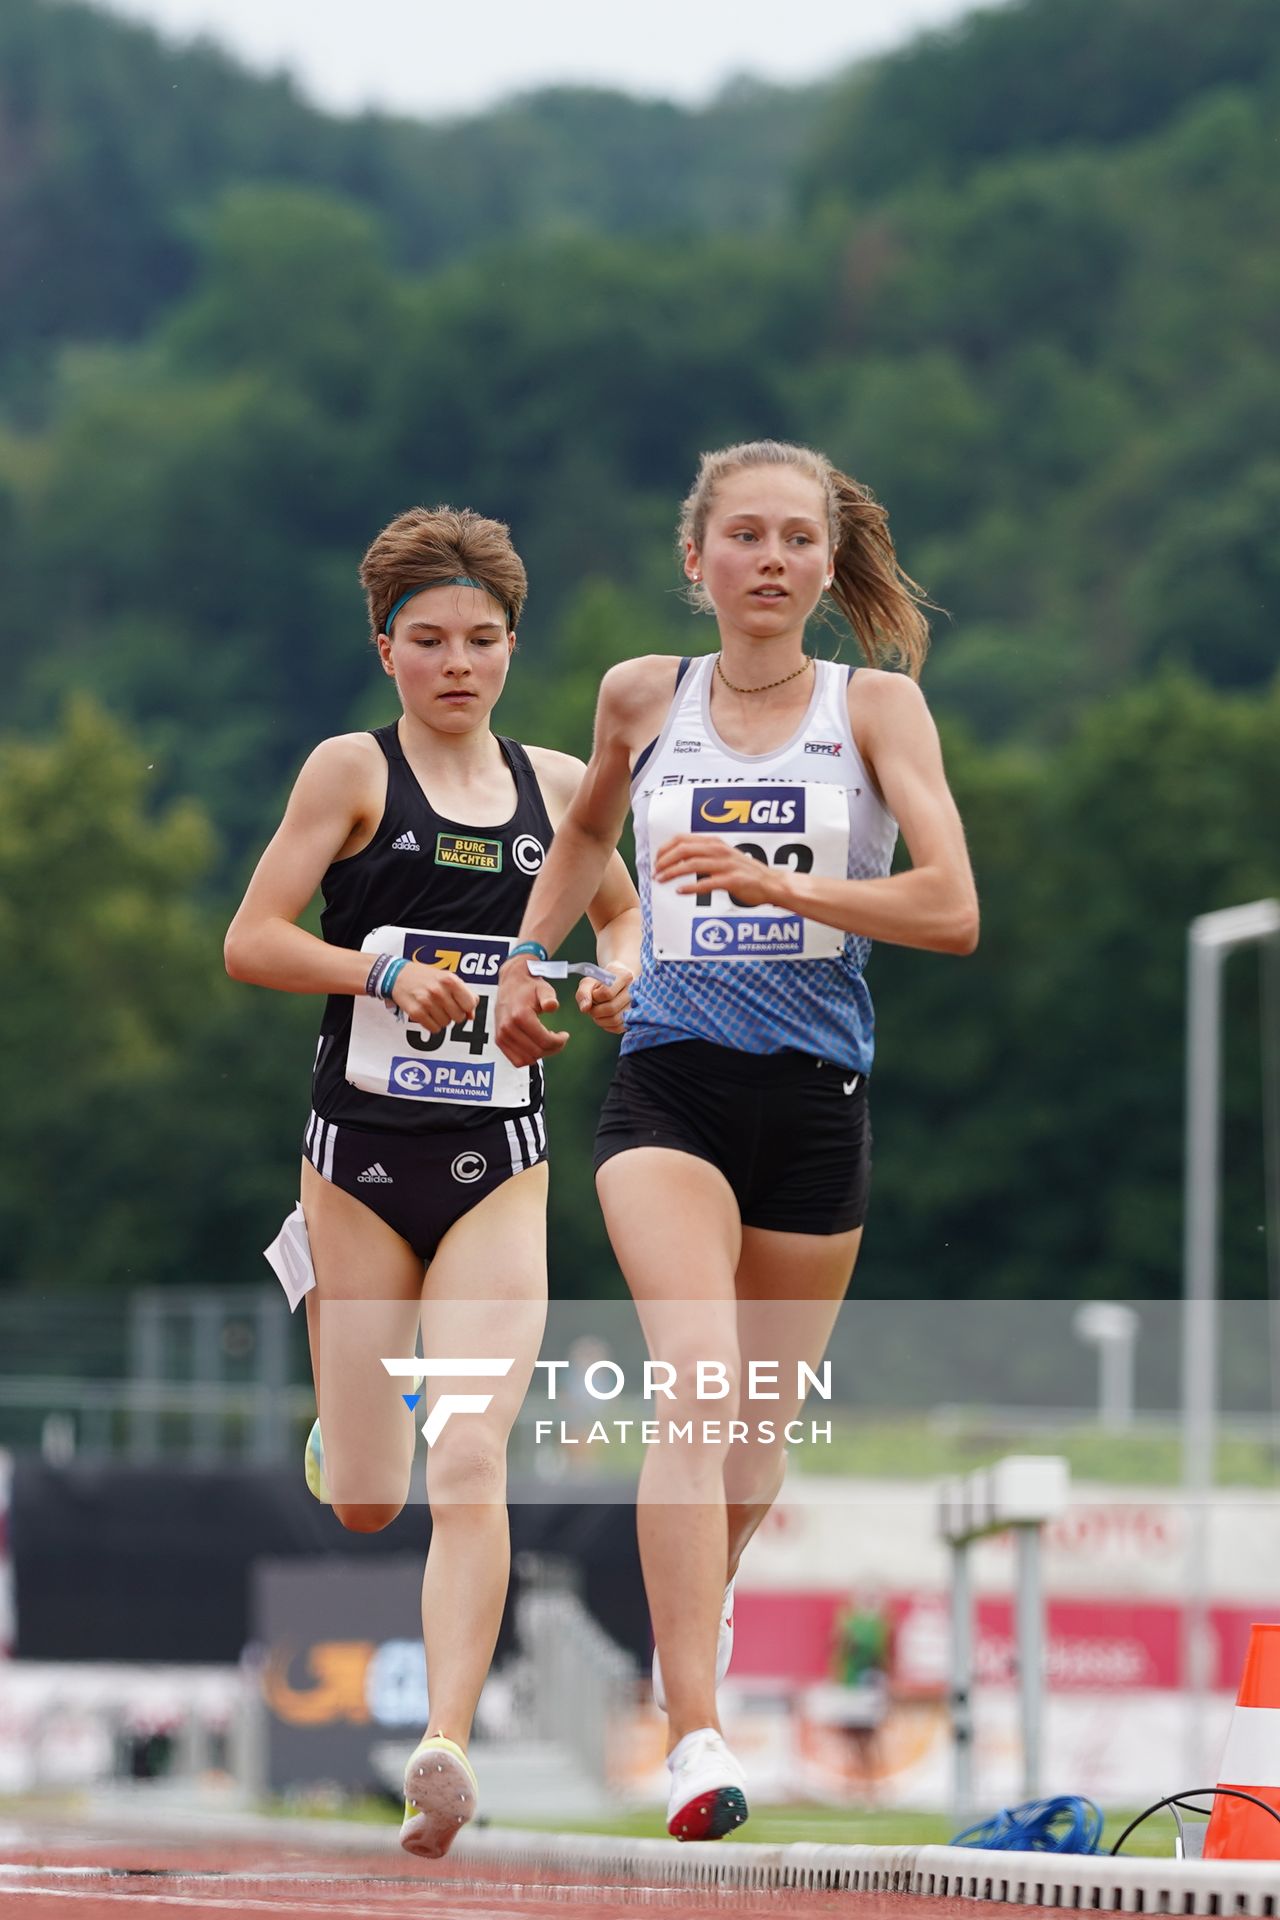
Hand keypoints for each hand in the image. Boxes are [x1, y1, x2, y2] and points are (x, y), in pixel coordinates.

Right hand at [389, 962, 477, 1031]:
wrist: (398, 975)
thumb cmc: (425, 976)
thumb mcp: (448, 978)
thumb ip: (464, 994)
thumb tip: (471, 1015)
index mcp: (450, 980)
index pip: (470, 1004)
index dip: (466, 1008)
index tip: (461, 1005)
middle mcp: (438, 990)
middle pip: (459, 1017)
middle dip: (454, 1014)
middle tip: (445, 1006)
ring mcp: (426, 1002)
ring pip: (446, 1024)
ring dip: (443, 1019)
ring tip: (435, 1008)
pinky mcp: (416, 1012)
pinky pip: (434, 1028)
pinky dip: (433, 1025)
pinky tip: (428, 1014)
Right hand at [495, 957, 569, 1065]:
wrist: (510, 982)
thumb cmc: (529, 986)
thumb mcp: (543, 988)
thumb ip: (549, 997)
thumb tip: (552, 1005)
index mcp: (520, 1015)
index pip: (544, 1041)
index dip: (559, 1042)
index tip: (565, 1035)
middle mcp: (508, 1027)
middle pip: (537, 1052)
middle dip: (553, 1049)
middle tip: (559, 1039)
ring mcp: (501, 1035)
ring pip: (526, 1059)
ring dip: (541, 1054)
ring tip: (548, 1042)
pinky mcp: (499, 1040)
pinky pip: (516, 1060)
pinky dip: (529, 1057)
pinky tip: (536, 1045)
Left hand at [576, 964, 633, 1035]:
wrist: (616, 983)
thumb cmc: (601, 982)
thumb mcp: (589, 982)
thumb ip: (583, 993)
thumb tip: (585, 1009)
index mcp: (624, 976)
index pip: (607, 993)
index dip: (595, 997)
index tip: (593, 993)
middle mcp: (634, 990)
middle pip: (611, 1008)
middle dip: (596, 1011)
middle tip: (592, 1007)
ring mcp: (637, 1005)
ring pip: (616, 1020)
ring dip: (601, 1020)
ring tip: (597, 1013)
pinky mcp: (635, 1017)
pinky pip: (619, 1028)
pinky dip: (607, 1026)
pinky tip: (604, 1018)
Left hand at [652, 834, 779, 908]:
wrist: (771, 883)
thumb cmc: (745, 872)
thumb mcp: (723, 856)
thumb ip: (704, 854)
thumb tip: (679, 859)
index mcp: (714, 843)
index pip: (682, 839)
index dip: (665, 849)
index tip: (656, 860)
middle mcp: (719, 850)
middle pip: (684, 850)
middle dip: (665, 861)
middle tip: (655, 872)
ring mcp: (726, 865)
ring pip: (692, 865)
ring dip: (673, 873)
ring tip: (661, 880)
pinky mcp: (733, 881)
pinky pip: (707, 883)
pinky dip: (691, 887)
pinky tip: (680, 891)